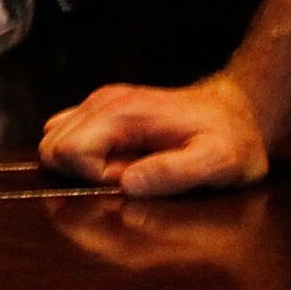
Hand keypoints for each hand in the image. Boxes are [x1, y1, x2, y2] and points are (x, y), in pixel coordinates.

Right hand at [38, 72, 272, 197]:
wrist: (239, 114)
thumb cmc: (232, 141)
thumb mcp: (218, 163)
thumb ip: (173, 173)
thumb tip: (126, 185)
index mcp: (123, 114)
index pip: (67, 151)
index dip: (92, 179)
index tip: (131, 183)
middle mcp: (102, 104)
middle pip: (51, 147)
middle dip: (83, 176)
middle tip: (131, 179)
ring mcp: (99, 105)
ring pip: (54, 143)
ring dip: (84, 169)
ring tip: (131, 171)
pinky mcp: (102, 111)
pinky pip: (68, 137)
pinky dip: (85, 159)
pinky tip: (123, 163)